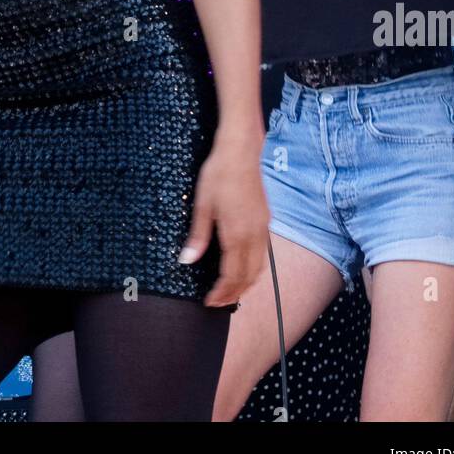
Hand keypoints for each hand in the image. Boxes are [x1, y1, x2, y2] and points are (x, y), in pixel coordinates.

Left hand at [179, 141, 269, 307]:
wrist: (241, 151)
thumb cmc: (219, 174)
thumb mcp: (202, 204)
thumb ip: (198, 236)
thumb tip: (187, 261)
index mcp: (237, 233)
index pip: (232, 276)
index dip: (221, 293)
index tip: (209, 302)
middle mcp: (254, 235)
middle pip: (248, 277)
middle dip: (234, 294)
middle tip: (218, 303)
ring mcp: (263, 228)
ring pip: (259, 267)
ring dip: (245, 284)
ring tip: (230, 291)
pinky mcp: (266, 220)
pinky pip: (263, 254)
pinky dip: (253, 269)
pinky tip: (242, 267)